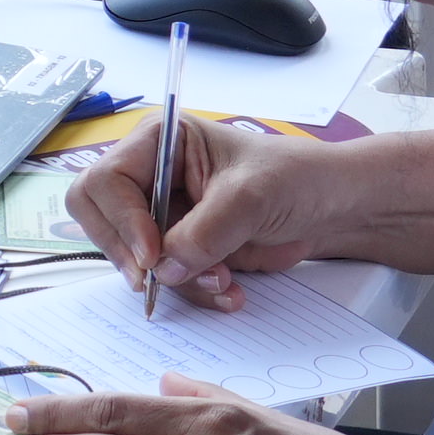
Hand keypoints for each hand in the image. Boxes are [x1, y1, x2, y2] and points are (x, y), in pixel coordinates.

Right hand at [60, 103, 348, 310]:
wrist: (334, 210)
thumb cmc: (297, 179)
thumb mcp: (250, 198)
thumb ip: (203, 232)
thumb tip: (162, 268)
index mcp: (159, 143)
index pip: (106, 181)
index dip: (121, 220)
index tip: (151, 255)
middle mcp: (151, 177)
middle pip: (99, 219)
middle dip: (131, 253)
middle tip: (154, 279)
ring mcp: (163, 215)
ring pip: (132, 257)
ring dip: (174, 279)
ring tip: (222, 282)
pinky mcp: (181, 248)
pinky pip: (164, 279)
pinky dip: (192, 292)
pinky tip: (228, 291)